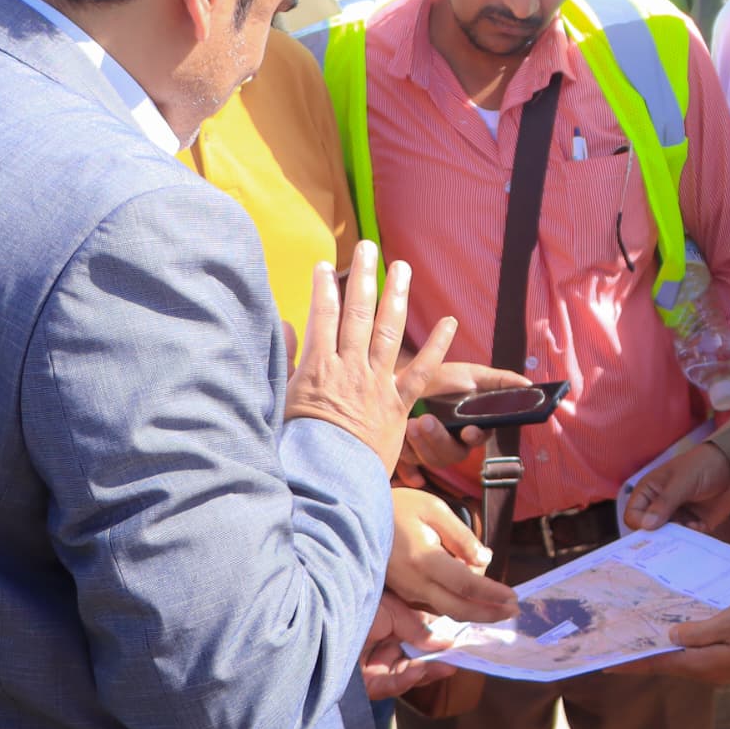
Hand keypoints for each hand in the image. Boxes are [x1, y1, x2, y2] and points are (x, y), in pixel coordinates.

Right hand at [287, 243, 452, 470]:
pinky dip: (438, 346)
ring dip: (396, 296)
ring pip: (388, 331)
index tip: (325, 265)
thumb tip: (285, 326)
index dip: (323, 287)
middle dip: (362, 276)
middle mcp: (349, 368)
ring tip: (402, 268)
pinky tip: (450, 323)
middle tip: (368, 247)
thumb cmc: (299, 447)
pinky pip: (423, 371)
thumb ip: (283, 362)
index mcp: (317, 367)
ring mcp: (376, 384)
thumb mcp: (279, 402)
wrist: (326, 480)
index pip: (321, 316)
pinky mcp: (398, 404)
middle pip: (356, 312)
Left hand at [360, 592, 457, 702]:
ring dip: (428, 669)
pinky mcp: (364, 685)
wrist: (318, 621)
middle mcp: (381, 643)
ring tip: (449, 665)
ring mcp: (373, 664)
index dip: (440, 637)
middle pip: (415, 655)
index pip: (419, 632)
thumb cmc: (353, 604)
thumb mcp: (392, 609)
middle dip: (438, 657)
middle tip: (462, 657)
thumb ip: (418, 627)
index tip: (462, 639)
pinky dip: (407, 680)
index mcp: (387, 622)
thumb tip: (446, 642)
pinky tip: (422, 672)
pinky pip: (390, 684)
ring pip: (407, 672)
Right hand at [388, 488, 519, 621]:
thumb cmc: (399, 507)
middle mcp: (415, 583)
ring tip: (500, 602)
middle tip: (514, 611)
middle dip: (489, 613)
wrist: (357, 518)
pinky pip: (434, 605)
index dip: (492, 593)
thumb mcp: (433, 509)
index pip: (466, 584)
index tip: (513, 597)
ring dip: (475, 610)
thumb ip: (461, 536)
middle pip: (458, 609)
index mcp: (424, 560)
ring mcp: (407, 591)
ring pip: (447, 610)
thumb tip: (485, 560)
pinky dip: (458, 603)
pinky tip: (474, 594)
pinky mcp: (403, 593)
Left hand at [391, 347, 530, 476]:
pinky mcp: (409, 455)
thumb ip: (499, 381)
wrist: (404, 380)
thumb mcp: (471, 375)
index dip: (475, 436)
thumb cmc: (441, 379)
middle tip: (425, 420)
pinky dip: (405, 466)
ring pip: (429, 459)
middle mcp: (453, 443)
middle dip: (438, 439)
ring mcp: (430, 451)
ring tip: (410, 423)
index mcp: (471, 426)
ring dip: (420, 444)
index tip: (469, 430)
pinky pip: (407, 465)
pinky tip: (401, 450)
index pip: (479, 437)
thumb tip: (528, 386)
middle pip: (452, 453)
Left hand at [616, 598, 729, 683]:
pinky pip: (697, 656)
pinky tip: (676, 637)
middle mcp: (708, 672)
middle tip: (620, 647)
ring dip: (661, 652)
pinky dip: (680, 648)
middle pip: (667, 664)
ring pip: (682, 660)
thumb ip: (696, 631)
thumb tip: (670, 636)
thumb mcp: (728, 622)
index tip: (607, 665)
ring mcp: (720, 669)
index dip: (632, 663)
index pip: (658, 664)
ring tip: (642, 640)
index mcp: (703, 664)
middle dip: (643, 656)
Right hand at [621, 442, 729, 533]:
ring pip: (668, 539)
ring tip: (689, 529)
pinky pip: (688, 541)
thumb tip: (646, 525)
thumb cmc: (704, 464)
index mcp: (649, 491)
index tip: (654, 529)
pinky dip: (693, 538)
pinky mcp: (694, 526)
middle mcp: (660, 507)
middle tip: (671, 537)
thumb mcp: (683, 481)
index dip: (640, 524)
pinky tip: (701, 526)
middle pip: (649, 531)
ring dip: (677, 539)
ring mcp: (677, 517)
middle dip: (659, 537)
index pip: (633, 515)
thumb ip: (665, 502)